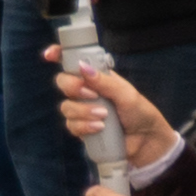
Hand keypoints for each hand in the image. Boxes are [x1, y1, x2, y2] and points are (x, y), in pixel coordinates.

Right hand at [56, 53, 172, 166]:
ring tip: (103, 116)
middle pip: (63, 82)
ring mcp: (82, 109)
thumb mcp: (126, 94)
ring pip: (65, 106)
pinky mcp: (82, 128)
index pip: (73, 62)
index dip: (58, 55)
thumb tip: (82, 66)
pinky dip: (84, 126)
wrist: (146, 140)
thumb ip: (104, 81)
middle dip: (72, 87)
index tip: (50, 55)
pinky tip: (99, 128)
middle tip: (90, 94)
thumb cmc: (140, 112)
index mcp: (97, 76)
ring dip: (83, 111)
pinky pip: (71, 125)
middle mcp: (86, 91)